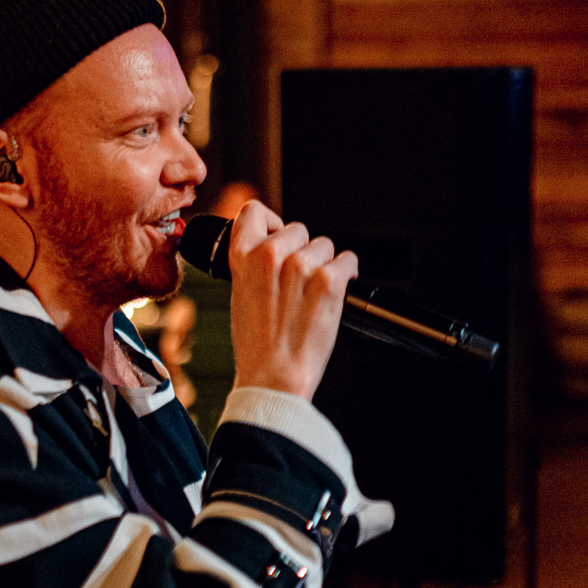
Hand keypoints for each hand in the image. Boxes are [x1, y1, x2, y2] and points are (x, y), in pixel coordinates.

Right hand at [225, 200, 355, 399]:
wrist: (275, 376)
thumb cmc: (258, 345)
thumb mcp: (241, 294)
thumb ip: (254, 265)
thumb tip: (275, 248)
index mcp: (242, 256)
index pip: (254, 210)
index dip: (271, 223)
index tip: (278, 236)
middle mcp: (270, 255)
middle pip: (298, 230)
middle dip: (301, 252)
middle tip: (297, 285)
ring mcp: (301, 266)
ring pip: (324, 245)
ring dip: (323, 266)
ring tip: (311, 296)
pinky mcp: (328, 280)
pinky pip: (347, 259)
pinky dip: (346, 274)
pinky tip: (334, 294)